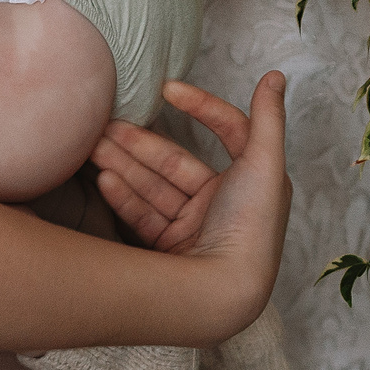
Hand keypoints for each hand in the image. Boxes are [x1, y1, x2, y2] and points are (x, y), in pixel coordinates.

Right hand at [91, 77, 291, 305]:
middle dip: (142, 141)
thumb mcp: (265, 165)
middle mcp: (225, 202)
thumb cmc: (250, 227)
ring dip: (124, 164)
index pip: (227, 130)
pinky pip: (143, 215)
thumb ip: (267, 118)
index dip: (201, 106)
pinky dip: (124, 196)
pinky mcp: (170, 250)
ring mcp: (195, 228)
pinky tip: (104, 179)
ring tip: (93, 147)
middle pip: (177, 162)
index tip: (168, 89)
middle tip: (106, 124)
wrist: (224, 293)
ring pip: (155, 186)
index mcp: (253, 180)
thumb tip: (276, 76)